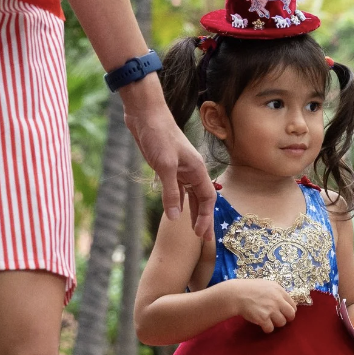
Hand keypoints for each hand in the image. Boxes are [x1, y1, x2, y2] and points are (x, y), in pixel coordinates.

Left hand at [120, 81, 214, 237]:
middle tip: (205, 239)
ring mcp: (180, 169)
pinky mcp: (168, 166)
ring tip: (194, 229)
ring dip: (193, 211)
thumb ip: (171, 192)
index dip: (206, 217)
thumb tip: (175, 217)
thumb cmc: (158, 135)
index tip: (200, 234)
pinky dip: (180, 201)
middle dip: (204, 218)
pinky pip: (179, 189)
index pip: (208, 198)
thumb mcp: (165, 166)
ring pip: (191, 195)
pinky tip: (177, 210)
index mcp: (197, 169)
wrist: (145, 114)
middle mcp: (192, 170)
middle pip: (202, 199)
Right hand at [234, 279, 298, 332]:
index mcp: (279, 290)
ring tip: (268, 320)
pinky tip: (262, 324)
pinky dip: (266, 328)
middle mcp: (277, 300)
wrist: (236, 294)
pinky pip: (270, 328)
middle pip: (291, 315)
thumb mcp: (266, 284)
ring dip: (275, 323)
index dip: (289, 310)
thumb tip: (284, 301)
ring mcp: (271, 310)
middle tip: (279, 319)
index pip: (293, 304)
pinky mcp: (263, 318)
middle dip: (287, 318)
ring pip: (281, 323)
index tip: (285, 313)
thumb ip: (276, 292)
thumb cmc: (249, 288)